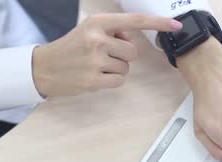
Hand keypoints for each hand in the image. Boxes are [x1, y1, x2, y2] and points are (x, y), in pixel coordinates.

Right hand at [32, 13, 181, 96]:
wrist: (44, 68)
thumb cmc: (70, 47)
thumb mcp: (89, 30)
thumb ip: (113, 31)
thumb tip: (132, 39)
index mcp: (98, 23)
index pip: (135, 21)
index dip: (158, 23)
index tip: (176, 24)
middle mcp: (97, 39)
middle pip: (132, 51)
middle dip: (123, 55)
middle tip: (102, 55)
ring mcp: (96, 61)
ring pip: (126, 67)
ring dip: (116, 68)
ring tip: (96, 66)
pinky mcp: (94, 80)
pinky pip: (119, 80)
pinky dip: (112, 80)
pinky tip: (96, 76)